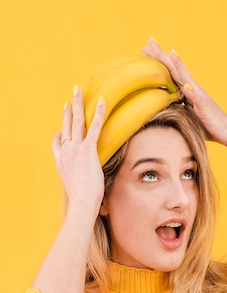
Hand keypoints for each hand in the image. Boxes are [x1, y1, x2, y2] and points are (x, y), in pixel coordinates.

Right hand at [52, 86, 105, 209]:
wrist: (82, 203)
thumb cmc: (82, 200)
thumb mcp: (75, 188)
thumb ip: (78, 181)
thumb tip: (87, 186)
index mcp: (61, 162)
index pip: (57, 143)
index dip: (59, 133)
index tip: (60, 127)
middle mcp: (66, 152)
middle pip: (66, 126)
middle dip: (68, 110)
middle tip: (69, 98)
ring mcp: (76, 149)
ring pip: (76, 121)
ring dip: (78, 103)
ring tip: (79, 89)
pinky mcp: (88, 149)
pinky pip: (94, 127)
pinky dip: (98, 113)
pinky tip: (102, 101)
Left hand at [142, 38, 226, 147]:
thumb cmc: (206, 124)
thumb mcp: (186, 113)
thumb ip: (176, 104)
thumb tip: (159, 102)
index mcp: (186, 89)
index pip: (168, 71)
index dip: (157, 59)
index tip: (144, 47)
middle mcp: (192, 88)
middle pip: (174, 68)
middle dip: (162, 55)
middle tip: (149, 39)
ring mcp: (199, 96)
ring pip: (186, 78)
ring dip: (178, 65)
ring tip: (170, 52)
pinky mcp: (204, 107)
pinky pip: (197, 99)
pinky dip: (191, 92)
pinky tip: (185, 85)